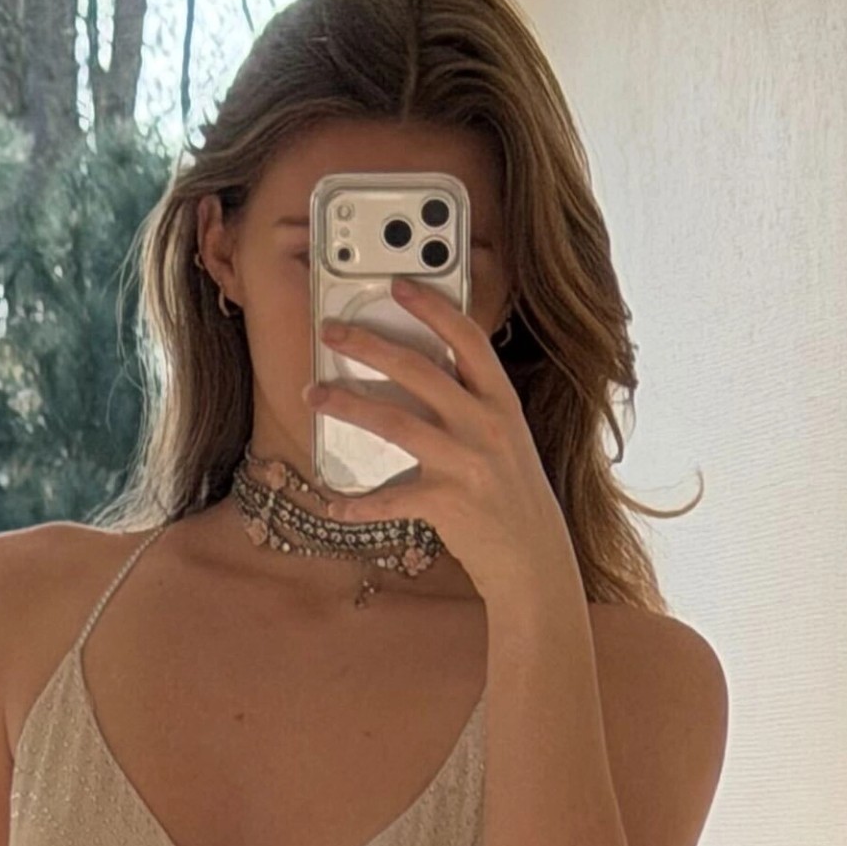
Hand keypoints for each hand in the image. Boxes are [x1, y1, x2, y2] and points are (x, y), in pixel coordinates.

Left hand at [304, 278, 579, 612]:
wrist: (533, 559)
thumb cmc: (512, 497)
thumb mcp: (505, 440)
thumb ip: (473, 406)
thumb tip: (420, 376)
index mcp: (500, 402)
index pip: (467, 338)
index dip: (431, 307)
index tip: (398, 286)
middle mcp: (485, 426)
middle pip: (418, 370)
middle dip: (368, 345)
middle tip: (331, 332)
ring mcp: (465, 463)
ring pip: (395, 421)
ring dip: (347, 406)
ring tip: (313, 396)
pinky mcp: (446, 504)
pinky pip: (391, 498)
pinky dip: (358, 504)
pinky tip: (334, 505)